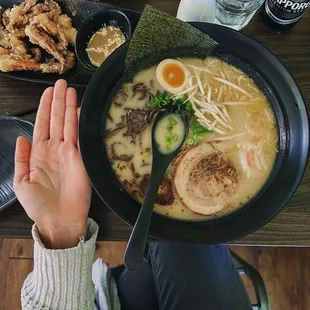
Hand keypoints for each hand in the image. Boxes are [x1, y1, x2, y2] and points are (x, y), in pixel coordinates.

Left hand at [13, 80, 90, 248]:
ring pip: (67, 124)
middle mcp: (54, 149)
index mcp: (38, 153)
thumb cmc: (38, 205)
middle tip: (61, 83)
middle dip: (57, 101)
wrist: (58, 219)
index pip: (42, 124)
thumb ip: (20, 159)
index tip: (48, 91)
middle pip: (56, 120)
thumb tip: (22, 138)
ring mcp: (68, 152)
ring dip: (68, 107)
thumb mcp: (21, 182)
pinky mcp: (79, 158)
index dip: (44, 107)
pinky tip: (79, 111)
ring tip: (69, 90)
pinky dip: (78, 124)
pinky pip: (78, 137)